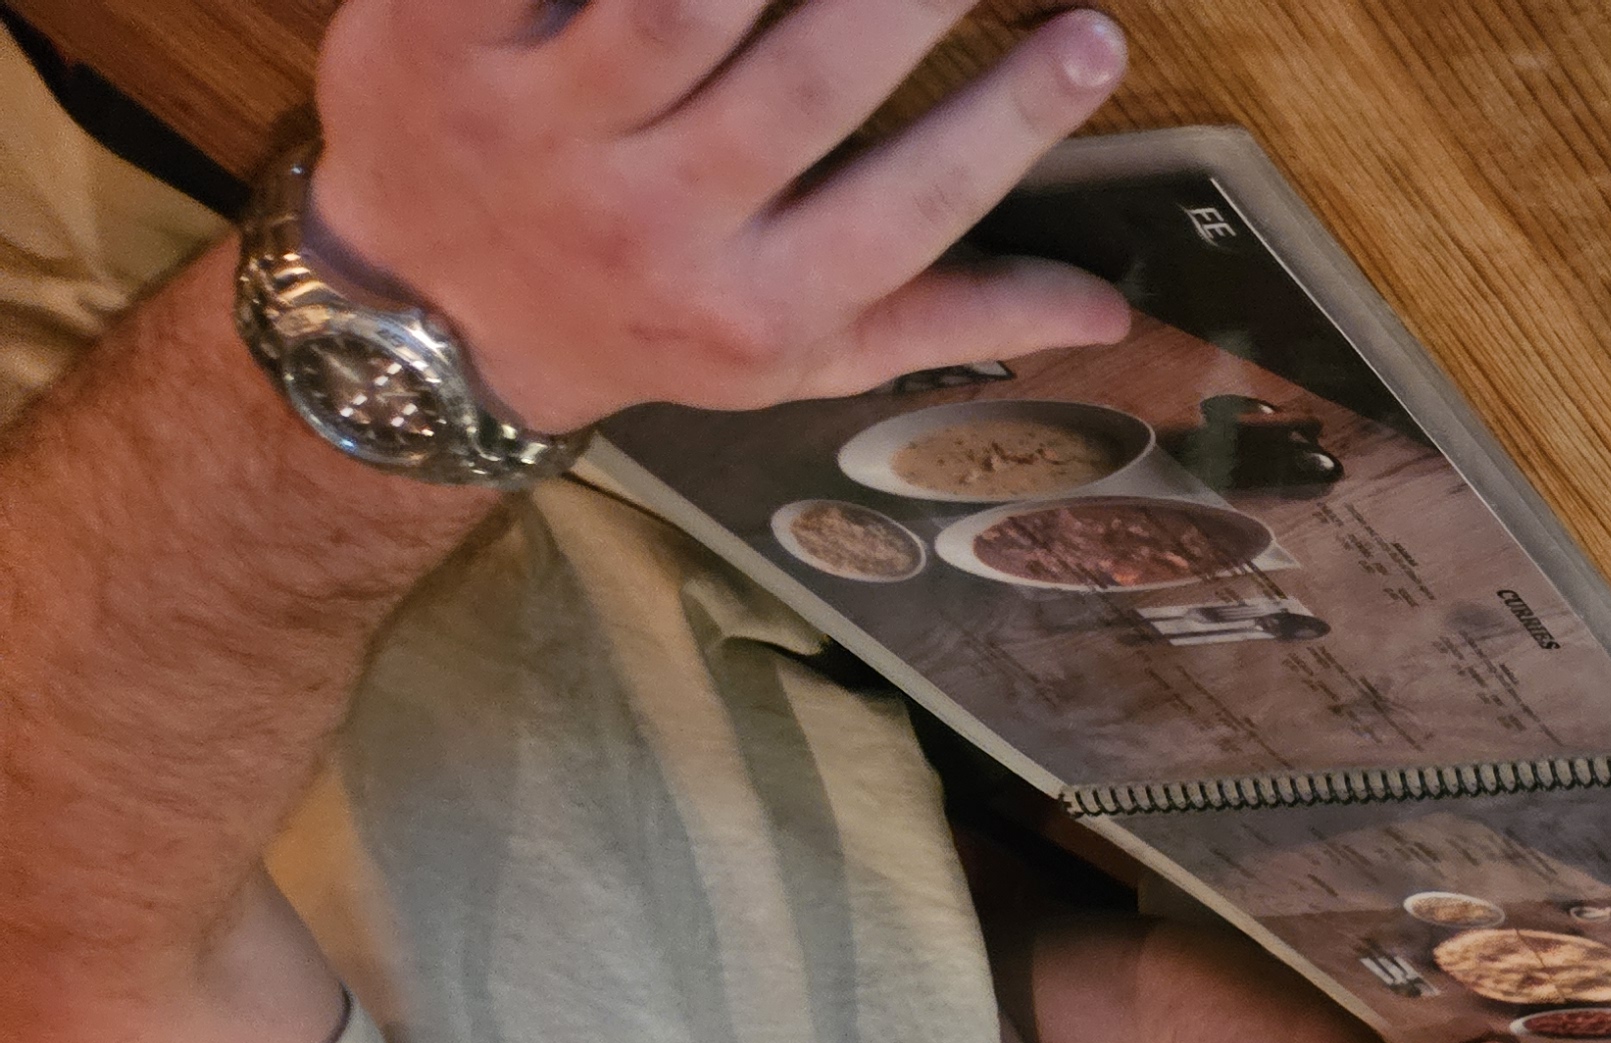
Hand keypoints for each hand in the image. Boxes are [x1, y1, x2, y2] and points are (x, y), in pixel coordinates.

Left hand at [308, 0, 1140, 434]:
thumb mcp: (795, 357)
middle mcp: (653, 227)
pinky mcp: (432, 40)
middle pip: (808, 84)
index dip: (1013, 120)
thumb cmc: (641, 323)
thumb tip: (1109, 314)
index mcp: (756, 307)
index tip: (1096, 36)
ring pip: (678, 5)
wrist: (418, 320)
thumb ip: (947, 323)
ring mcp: (538, 129)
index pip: (914, 205)